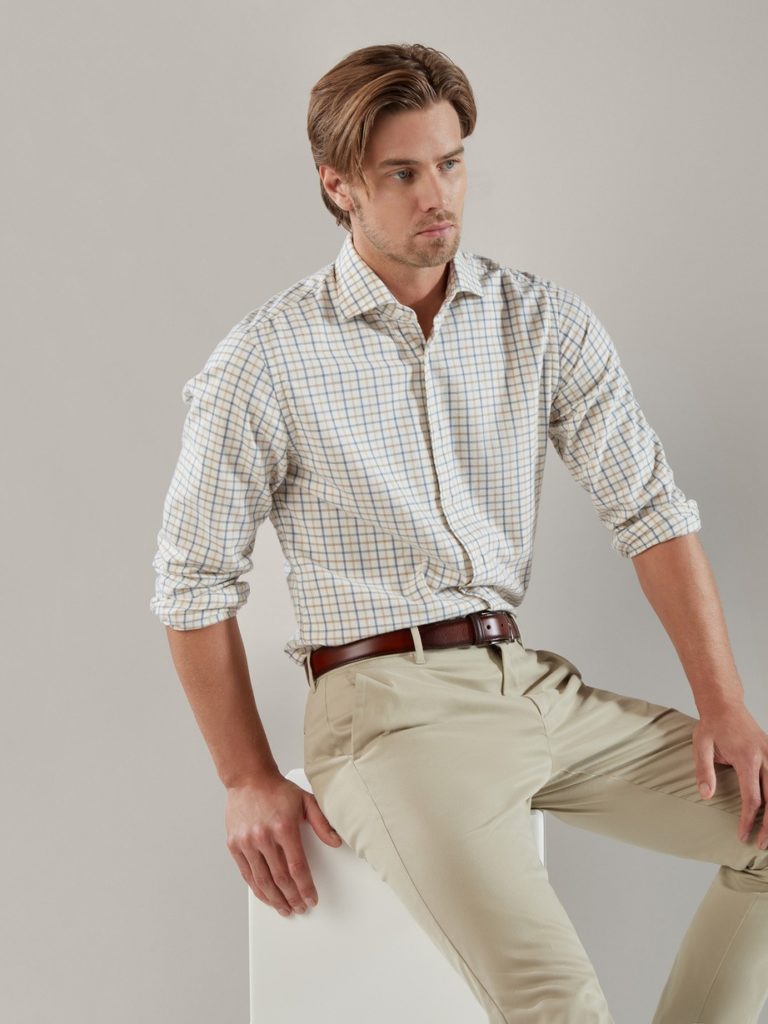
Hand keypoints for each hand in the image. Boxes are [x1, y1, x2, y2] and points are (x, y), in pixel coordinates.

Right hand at [224, 773, 342, 916]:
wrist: (248, 779)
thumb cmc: (278, 790)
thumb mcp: (306, 800)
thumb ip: (321, 822)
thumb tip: (336, 841)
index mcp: (284, 827)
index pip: (297, 867)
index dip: (305, 887)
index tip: (311, 899)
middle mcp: (263, 837)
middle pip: (280, 878)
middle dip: (292, 898)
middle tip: (300, 908)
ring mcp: (247, 842)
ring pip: (262, 881)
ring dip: (275, 899)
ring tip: (285, 909)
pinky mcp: (234, 845)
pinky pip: (247, 874)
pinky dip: (257, 889)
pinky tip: (266, 896)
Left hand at [692, 704, 767, 848]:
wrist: (725, 704)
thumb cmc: (712, 725)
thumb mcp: (701, 745)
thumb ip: (704, 771)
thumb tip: (705, 796)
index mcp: (747, 759)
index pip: (752, 798)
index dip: (748, 820)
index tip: (742, 835)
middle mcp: (765, 758)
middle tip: (761, 844)